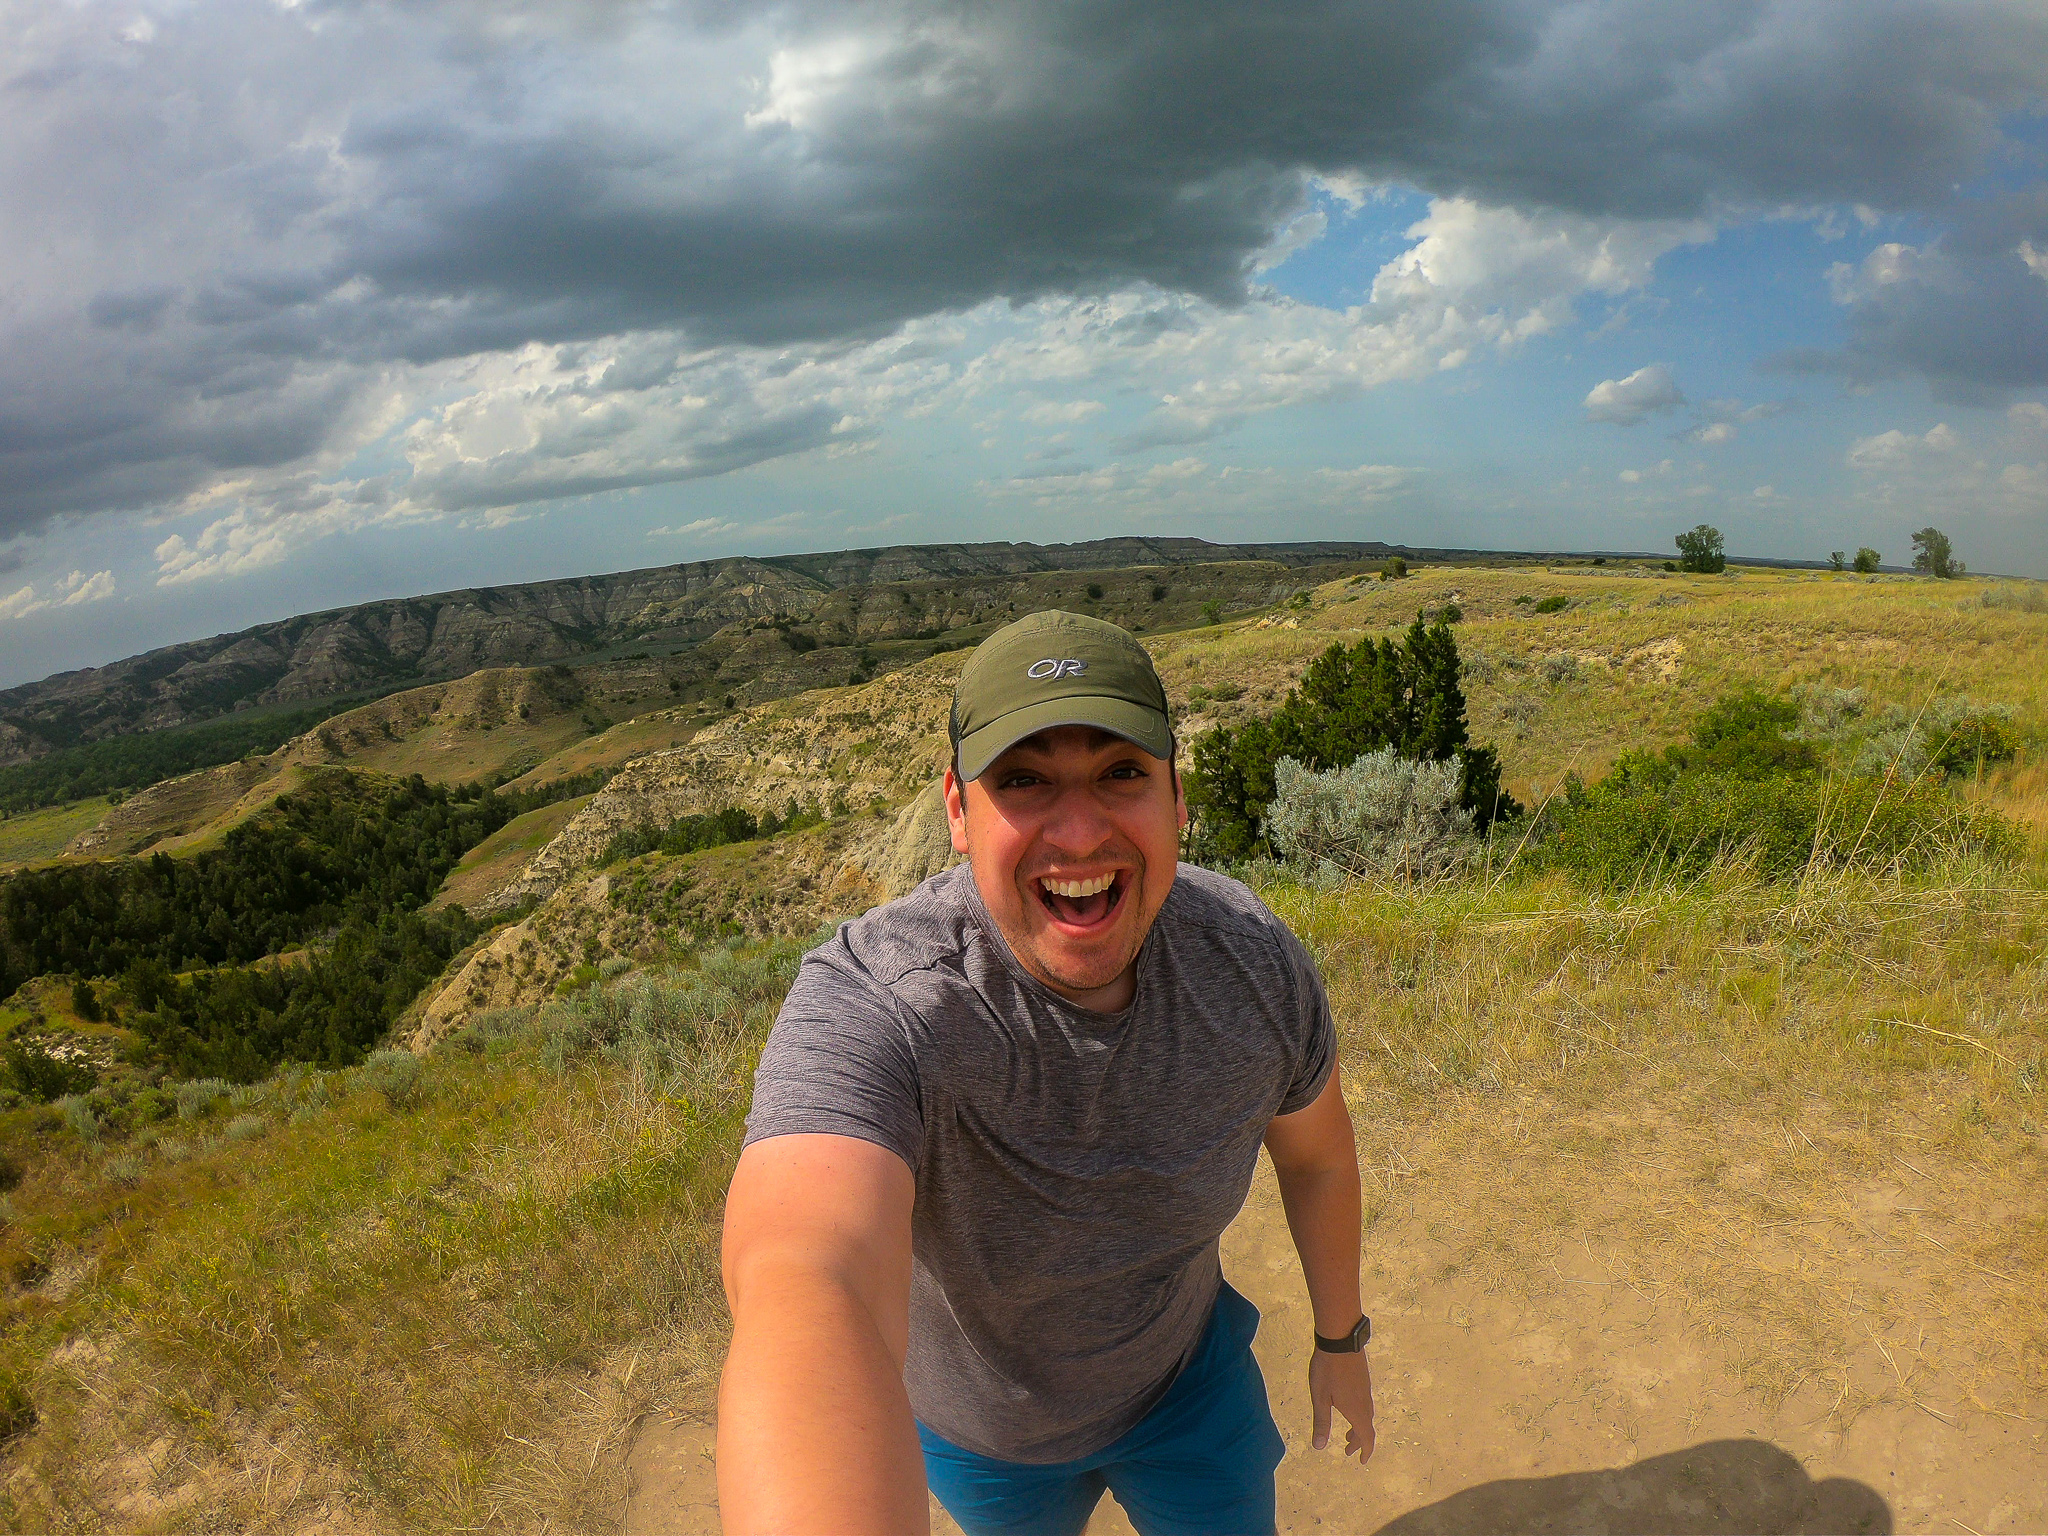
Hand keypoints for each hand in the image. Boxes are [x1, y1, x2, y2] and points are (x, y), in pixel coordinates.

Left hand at [1308, 1349, 1374, 1463]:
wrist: (1340, 1339)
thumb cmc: (1327, 1369)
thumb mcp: (1320, 1398)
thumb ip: (1321, 1422)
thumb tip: (1319, 1447)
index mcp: (1356, 1411)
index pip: (1366, 1438)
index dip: (1365, 1451)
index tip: (1361, 1461)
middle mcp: (1365, 1403)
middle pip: (1366, 1428)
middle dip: (1358, 1441)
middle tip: (1346, 1449)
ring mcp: (1365, 1390)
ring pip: (1366, 1415)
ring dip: (1358, 1428)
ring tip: (1347, 1433)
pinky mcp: (1363, 1379)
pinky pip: (1364, 1404)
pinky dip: (1358, 1415)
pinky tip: (1348, 1408)